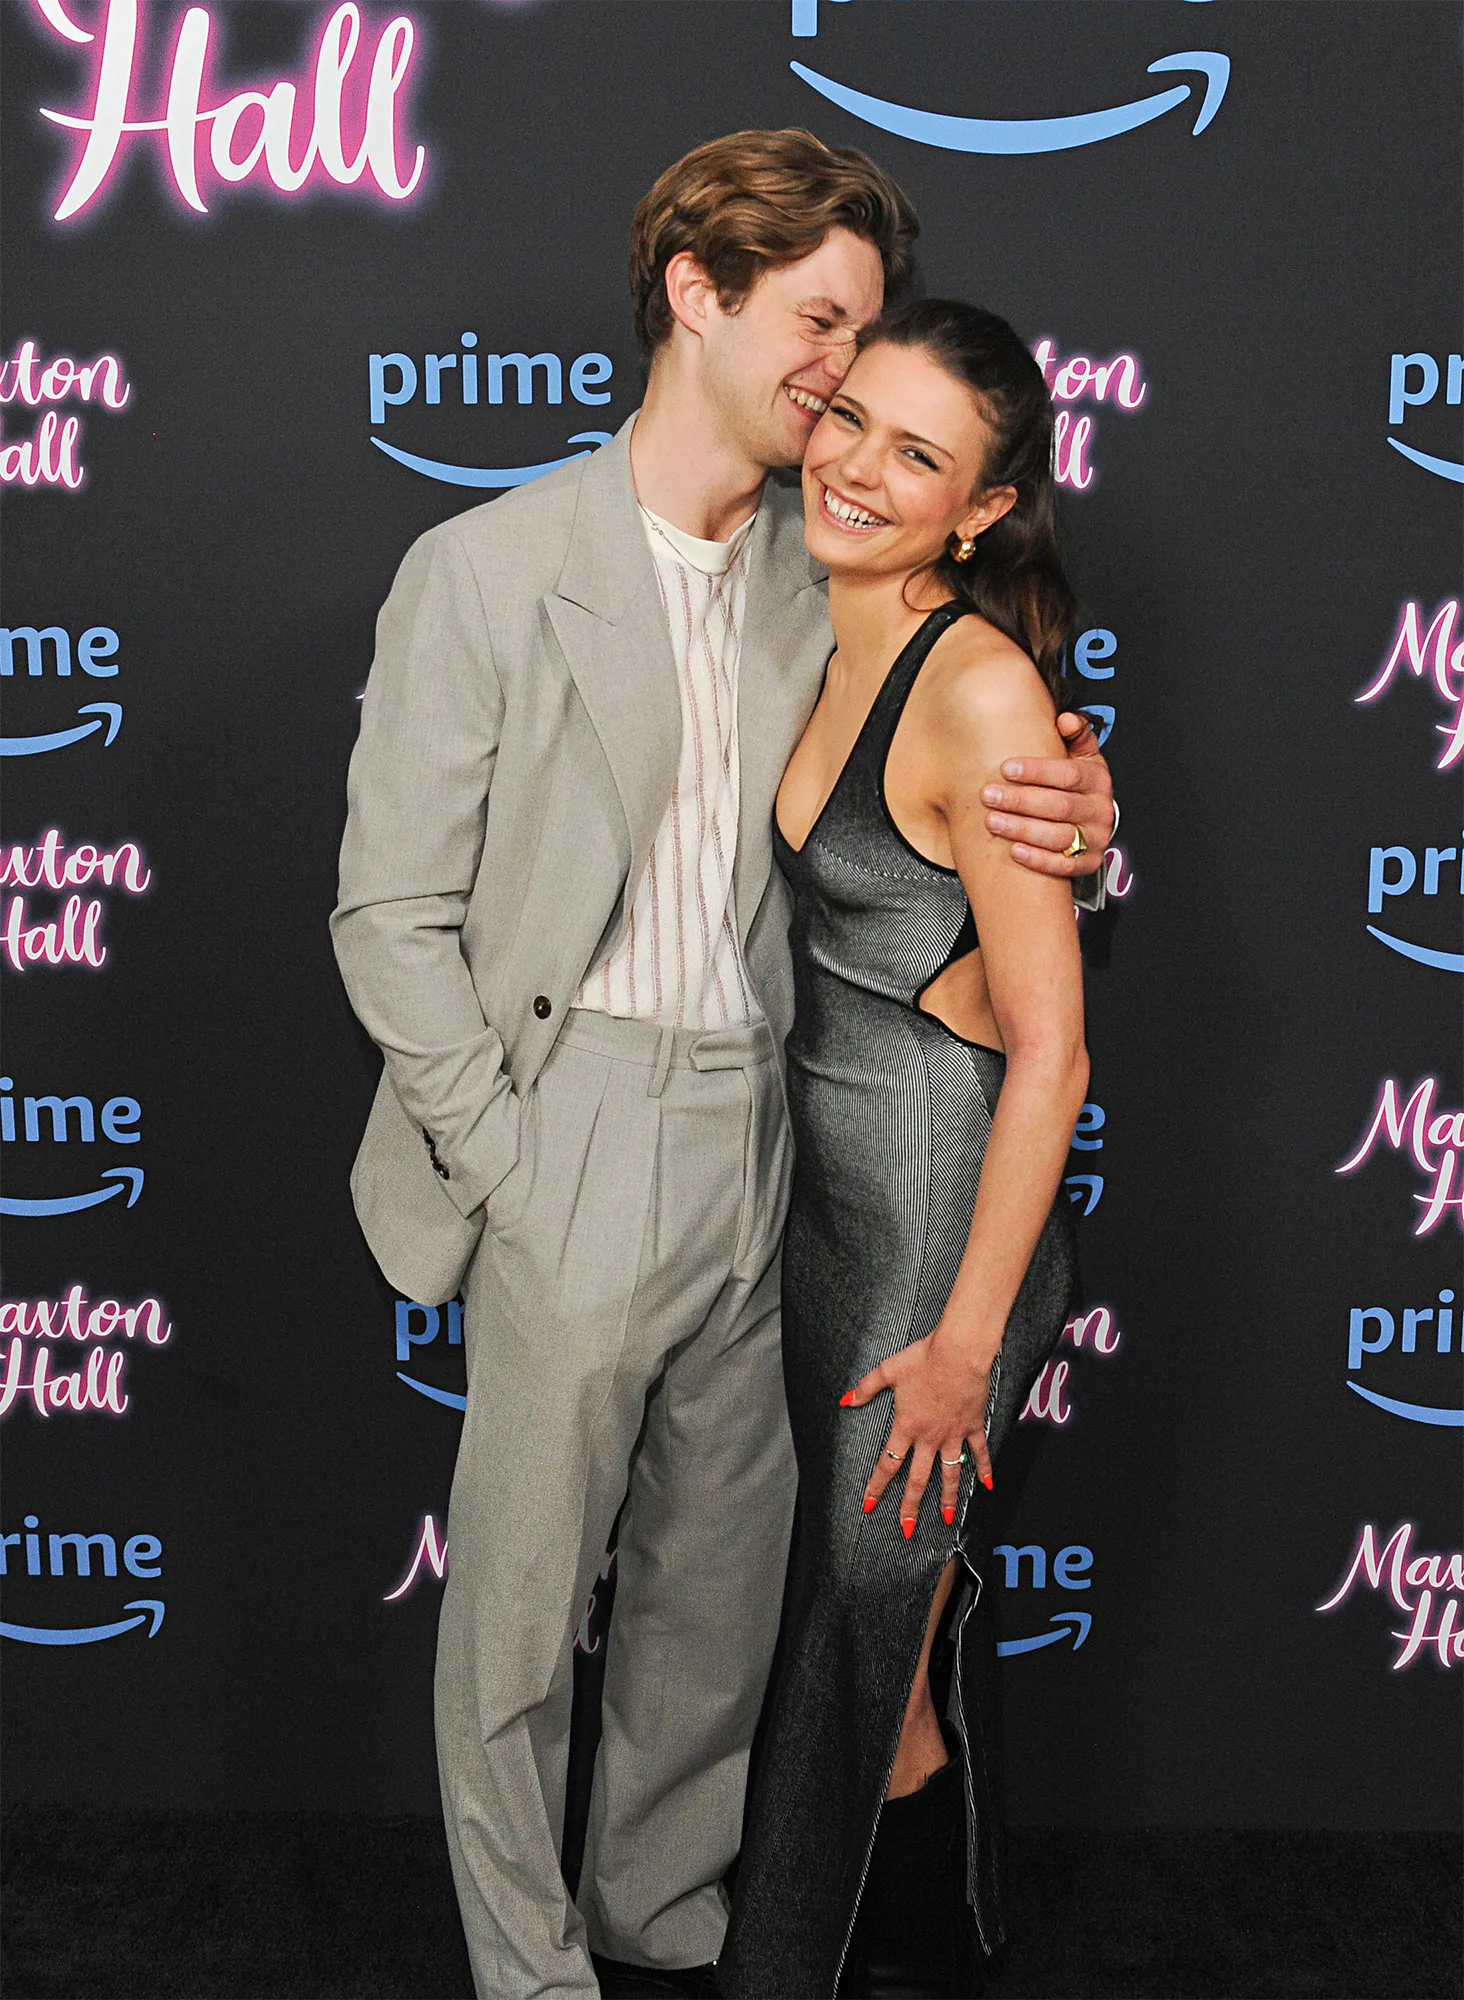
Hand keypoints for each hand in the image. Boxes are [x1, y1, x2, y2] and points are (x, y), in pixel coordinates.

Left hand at [841, 1332, 996, 1535]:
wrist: (959, 1352)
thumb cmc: (925, 1358)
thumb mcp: (888, 1370)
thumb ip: (866, 1388)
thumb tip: (846, 1400)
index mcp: (907, 1425)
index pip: (888, 1464)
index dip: (877, 1486)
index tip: (869, 1504)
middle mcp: (930, 1437)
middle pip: (917, 1479)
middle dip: (910, 1506)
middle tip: (907, 1528)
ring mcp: (953, 1434)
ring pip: (949, 1474)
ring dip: (947, 1498)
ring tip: (945, 1518)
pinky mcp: (972, 1426)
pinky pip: (979, 1452)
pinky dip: (984, 1469)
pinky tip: (986, 1485)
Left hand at [981, 711, 1112, 877]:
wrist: (1092, 820)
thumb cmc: (1076, 783)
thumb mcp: (1081, 755)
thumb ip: (1075, 734)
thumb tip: (1064, 720)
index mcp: (1097, 779)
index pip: (1069, 774)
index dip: (1037, 771)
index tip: (1006, 768)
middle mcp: (1100, 809)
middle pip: (1059, 806)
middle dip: (1020, 801)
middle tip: (988, 795)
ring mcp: (1096, 838)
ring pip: (1059, 837)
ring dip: (1023, 830)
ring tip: (992, 822)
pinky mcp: (1089, 863)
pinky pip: (1064, 866)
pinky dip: (1038, 860)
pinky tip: (1013, 851)